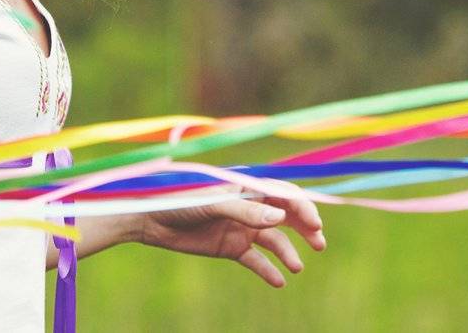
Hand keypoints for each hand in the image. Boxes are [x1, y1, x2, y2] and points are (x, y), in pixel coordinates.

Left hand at [138, 191, 326, 287]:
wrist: (148, 218)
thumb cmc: (178, 199)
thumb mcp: (211, 202)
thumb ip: (245, 211)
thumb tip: (279, 217)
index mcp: (245, 186)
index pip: (282, 193)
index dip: (302, 206)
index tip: (314, 224)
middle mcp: (248, 205)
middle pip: (286, 215)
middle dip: (305, 228)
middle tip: (319, 243)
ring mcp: (241, 227)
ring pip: (274, 240)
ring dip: (288, 252)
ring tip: (296, 268)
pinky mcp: (230, 246)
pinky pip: (255, 259)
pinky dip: (268, 269)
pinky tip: (278, 281)